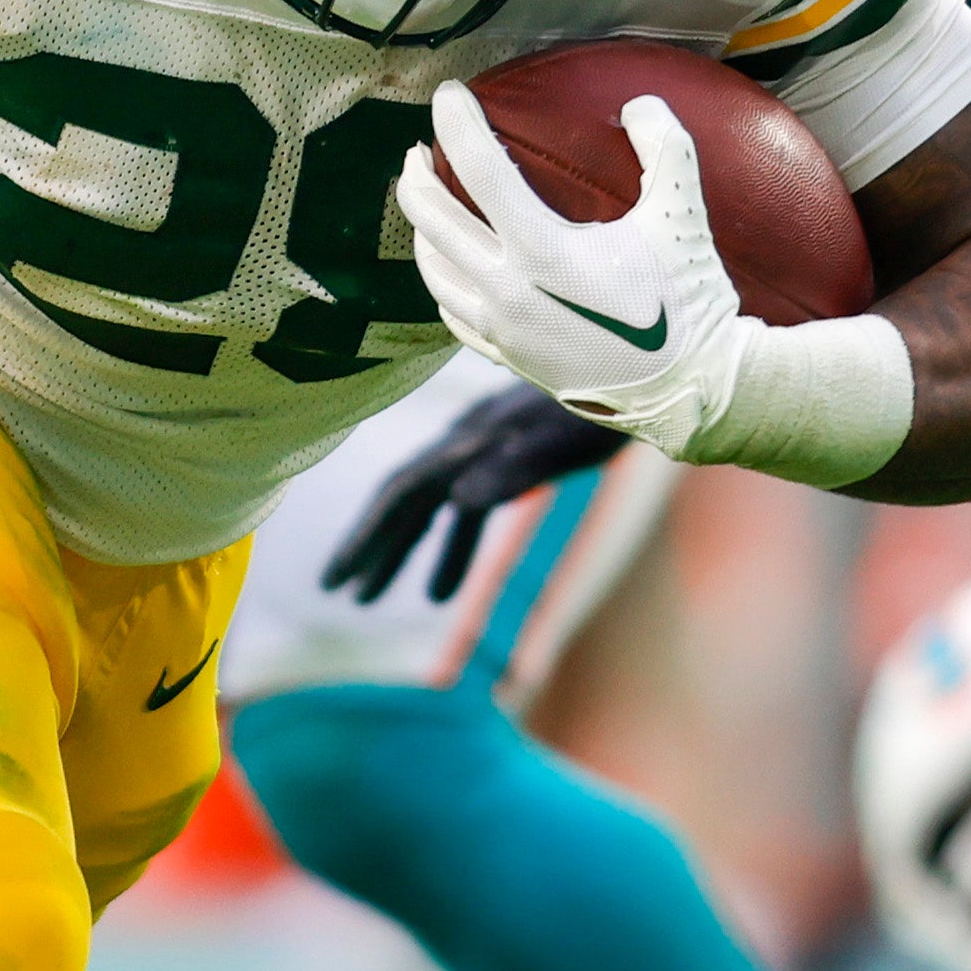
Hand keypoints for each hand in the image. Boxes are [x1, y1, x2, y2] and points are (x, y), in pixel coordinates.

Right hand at [321, 382, 628, 605]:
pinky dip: (452, 548)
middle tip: (340, 595)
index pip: (401, 494)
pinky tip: (446, 585)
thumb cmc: (604, 406)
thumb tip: (458, 501)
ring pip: (432, 508)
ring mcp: (486, 449)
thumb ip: (514, 467)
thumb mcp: (564, 438)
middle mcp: (466, 443)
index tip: (334, 583)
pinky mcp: (510, 457)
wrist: (637, 369)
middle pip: (405, 501)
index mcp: (470, 439)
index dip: (364, 539)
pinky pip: (465, 509)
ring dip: (408, 554)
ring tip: (383, 601)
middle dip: (372, 548)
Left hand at [397, 89, 752, 459]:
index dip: (457, 124)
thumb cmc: (687, 301)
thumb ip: (665, 147)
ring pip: (433, 270)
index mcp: (543, 251)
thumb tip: (639, 104)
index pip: (480, 171)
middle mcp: (508, 292)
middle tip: (420, 149)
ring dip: (421, 230)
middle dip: (418, 177)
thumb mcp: (682, 215)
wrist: (693, 389)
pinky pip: (453, 314)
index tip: (448, 95)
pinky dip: (442, 280)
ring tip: (426, 201)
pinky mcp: (509, 357)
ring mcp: (503, 330)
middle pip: (434, 221)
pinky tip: (449, 266)